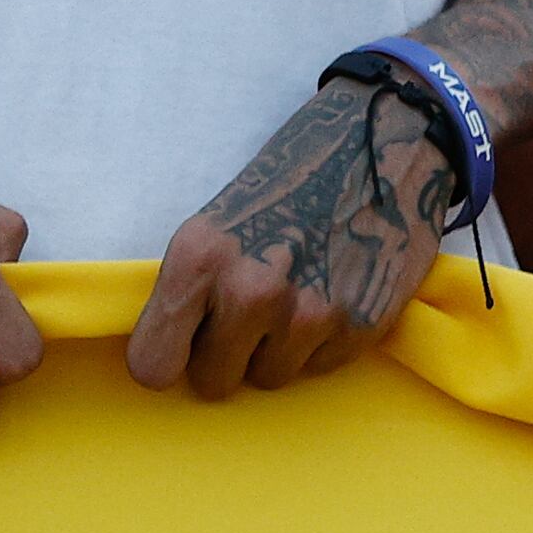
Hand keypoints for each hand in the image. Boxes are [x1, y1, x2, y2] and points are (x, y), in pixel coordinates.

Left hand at [132, 80, 451, 398]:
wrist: (379, 150)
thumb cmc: (288, 183)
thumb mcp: (215, 224)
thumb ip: (189, 290)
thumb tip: (165, 358)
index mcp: (199, 260)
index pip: (153, 365)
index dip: (167, 358)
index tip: (182, 347)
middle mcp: (250, 293)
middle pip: (214, 383)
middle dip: (226, 357)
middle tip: (247, 316)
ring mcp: (310, 315)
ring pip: (270, 378)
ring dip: (276, 351)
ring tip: (296, 296)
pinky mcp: (361, 327)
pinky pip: (319, 368)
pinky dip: (322, 343)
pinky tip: (332, 293)